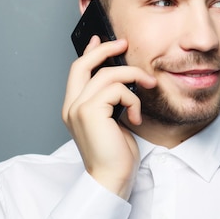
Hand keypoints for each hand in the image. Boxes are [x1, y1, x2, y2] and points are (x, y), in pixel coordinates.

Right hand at [62, 36, 155, 198]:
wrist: (112, 179)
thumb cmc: (115, 155)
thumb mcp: (114, 121)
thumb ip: (111, 101)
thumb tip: (123, 81)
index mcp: (74, 108)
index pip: (78, 71)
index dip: (89, 52)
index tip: (101, 40)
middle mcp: (71, 106)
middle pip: (84, 64)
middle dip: (106, 49)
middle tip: (125, 43)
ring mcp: (78, 108)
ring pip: (107, 75)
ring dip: (133, 77)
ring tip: (148, 87)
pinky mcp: (90, 112)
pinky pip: (118, 90)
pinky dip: (133, 100)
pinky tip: (136, 117)